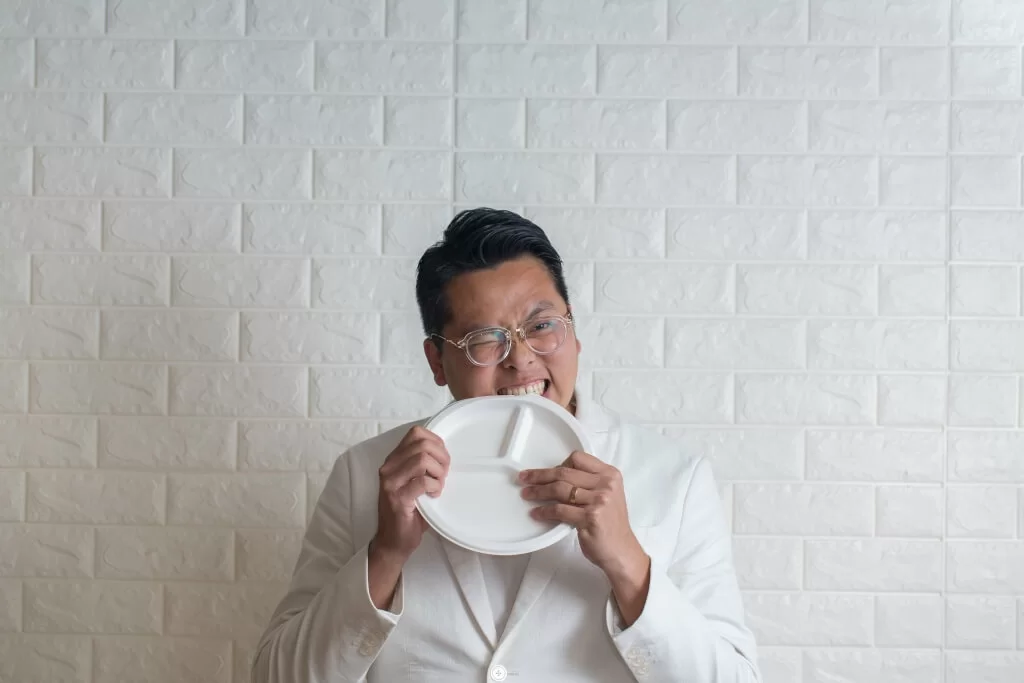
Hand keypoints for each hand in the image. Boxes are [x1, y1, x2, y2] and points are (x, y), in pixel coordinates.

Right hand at [370, 426, 450, 563]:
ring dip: (438, 472)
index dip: (436, 442)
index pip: (416, 433)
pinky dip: (435, 486)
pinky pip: (423, 481)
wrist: (393, 542)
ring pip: (422, 459)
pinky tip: (434, 494)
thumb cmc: (409, 512)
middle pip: (422, 444)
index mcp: (393, 460)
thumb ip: (424, 465)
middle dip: (441, 457)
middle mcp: (388, 467)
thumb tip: (444, 452)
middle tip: (444, 475)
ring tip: (438, 485)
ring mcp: (390, 482)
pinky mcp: (397, 497)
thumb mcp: (415, 482)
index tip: (442, 459)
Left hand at [518, 451, 647, 582]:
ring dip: (538, 491)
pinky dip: (544, 511)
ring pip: (559, 489)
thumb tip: (557, 476)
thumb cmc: (611, 525)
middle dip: (540, 475)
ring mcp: (599, 501)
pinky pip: (559, 510)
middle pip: (565, 472)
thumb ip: (589, 483)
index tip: (545, 471)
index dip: (558, 464)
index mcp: (610, 475)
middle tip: (524, 477)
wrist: (621, 550)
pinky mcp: (589, 517)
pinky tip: (536, 513)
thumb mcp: (608, 495)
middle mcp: (606, 485)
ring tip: (526, 494)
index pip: (578, 458)